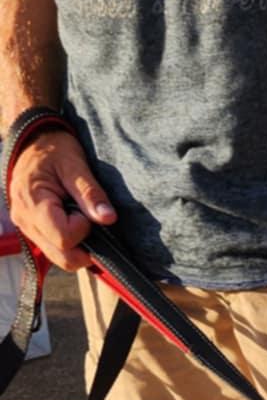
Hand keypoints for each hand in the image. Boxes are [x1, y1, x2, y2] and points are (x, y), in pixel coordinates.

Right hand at [7, 129, 115, 270]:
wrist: (33, 141)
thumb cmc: (53, 148)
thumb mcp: (75, 164)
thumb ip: (91, 193)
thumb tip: (108, 218)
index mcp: (32, 203)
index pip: (64, 238)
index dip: (82, 229)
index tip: (85, 210)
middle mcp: (25, 221)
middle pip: (63, 257)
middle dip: (83, 244)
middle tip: (85, 217)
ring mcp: (27, 228)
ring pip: (59, 257)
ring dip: (77, 245)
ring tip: (78, 216)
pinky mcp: (32, 230)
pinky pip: (54, 249)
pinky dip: (69, 243)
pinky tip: (73, 222)